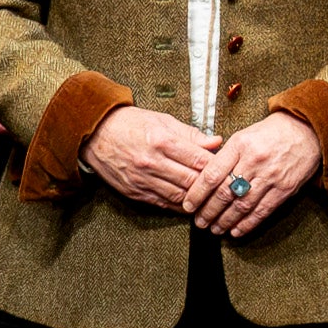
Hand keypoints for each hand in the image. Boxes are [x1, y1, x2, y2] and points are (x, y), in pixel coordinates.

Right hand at [80, 105, 218, 211]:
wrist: (95, 134)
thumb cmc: (131, 124)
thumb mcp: (162, 120)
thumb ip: (191, 134)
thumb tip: (217, 142)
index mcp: (161, 141)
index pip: (198, 159)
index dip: (218, 168)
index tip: (231, 170)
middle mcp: (152, 162)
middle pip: (191, 181)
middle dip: (212, 187)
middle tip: (228, 189)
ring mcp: (142, 180)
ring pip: (179, 197)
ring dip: (198, 201)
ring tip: (214, 200)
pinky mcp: (135, 192)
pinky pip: (163, 204)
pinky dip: (180, 207)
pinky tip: (192, 206)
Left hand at [190, 110, 323, 236]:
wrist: (307, 130)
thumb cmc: (272, 132)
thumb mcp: (244, 135)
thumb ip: (226, 155)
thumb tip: (205, 177)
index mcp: (240, 145)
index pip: (212, 174)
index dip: (197, 193)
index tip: (188, 205)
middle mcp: (253, 161)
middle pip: (224, 193)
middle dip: (208, 211)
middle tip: (199, 222)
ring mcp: (270, 176)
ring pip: (241, 205)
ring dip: (225, 221)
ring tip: (214, 228)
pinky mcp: (284, 189)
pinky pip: (262, 211)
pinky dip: (247, 224)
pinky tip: (236, 230)